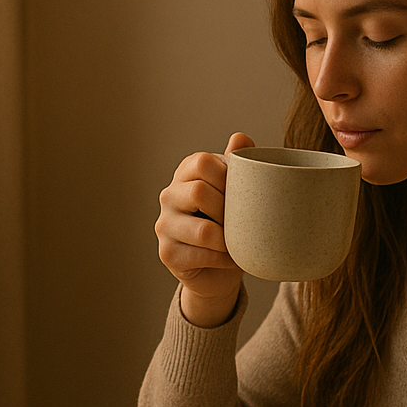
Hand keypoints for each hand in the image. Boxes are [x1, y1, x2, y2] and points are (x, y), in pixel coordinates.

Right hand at [155, 133, 255, 327]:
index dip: (228, 177)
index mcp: (186, 173)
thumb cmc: (229, 223)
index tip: (241, 192)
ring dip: (228, 239)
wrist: (219, 268)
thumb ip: (238, 164)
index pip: (203, 162)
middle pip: (199, 192)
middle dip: (228, 210)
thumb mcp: (236, 190)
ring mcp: (164, 225)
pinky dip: (224, 259)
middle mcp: (169, 196)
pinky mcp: (167, 253)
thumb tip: (241, 138)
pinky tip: (231, 258)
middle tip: (241, 221)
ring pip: (203, 230)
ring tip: (237, 241)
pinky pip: (202, 254)